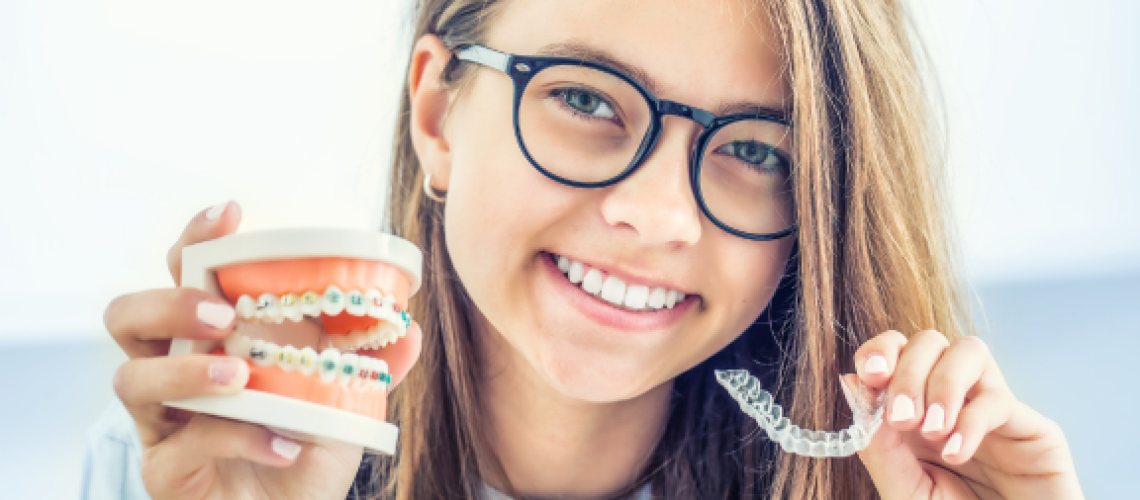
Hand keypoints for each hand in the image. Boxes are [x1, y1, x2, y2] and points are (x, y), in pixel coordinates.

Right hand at [104, 202, 415, 498]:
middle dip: (169, 303)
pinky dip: (237, 439)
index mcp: (212, 339)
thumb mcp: (345, 401)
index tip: (231, 214)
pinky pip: (182, 447)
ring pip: (130, 379)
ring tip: (241, 378)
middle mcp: (174, 372)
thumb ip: (371, 363)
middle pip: (127, 316)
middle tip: (224, 315)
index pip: (183, 274)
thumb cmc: (305, 449)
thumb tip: (410, 328)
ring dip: (186, 372)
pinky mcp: (165, 471)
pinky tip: (283, 445)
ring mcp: (162, 423)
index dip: (196, 239)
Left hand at [850, 330, 1083, 499]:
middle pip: (929, 342)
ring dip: (942, 383)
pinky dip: (971, 421)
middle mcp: (952, 402)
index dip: (880, 351)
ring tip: (931, 431)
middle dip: (908, 371)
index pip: (895, 351)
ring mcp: (991, 411)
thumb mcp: (904, 491)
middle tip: (902, 418)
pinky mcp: (1033, 429)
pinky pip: (999, 400)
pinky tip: (955, 453)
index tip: (871, 376)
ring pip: (969, 350)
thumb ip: (878, 444)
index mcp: (913, 412)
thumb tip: (851, 381)